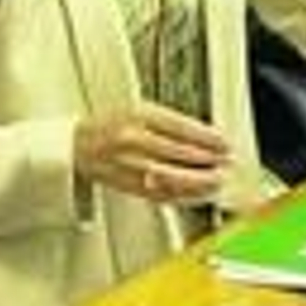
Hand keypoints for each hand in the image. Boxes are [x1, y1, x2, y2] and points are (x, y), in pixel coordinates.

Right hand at [73, 101, 230, 204]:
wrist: (78, 144)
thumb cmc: (113, 124)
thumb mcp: (142, 110)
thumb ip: (172, 122)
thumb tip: (207, 137)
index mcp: (139, 116)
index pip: (181, 128)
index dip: (207, 138)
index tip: (225, 144)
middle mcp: (133, 140)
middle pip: (179, 153)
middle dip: (208, 160)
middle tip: (227, 163)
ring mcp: (129, 164)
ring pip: (171, 177)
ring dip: (198, 181)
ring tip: (217, 180)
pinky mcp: (127, 185)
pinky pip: (159, 193)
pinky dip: (182, 195)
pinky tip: (197, 194)